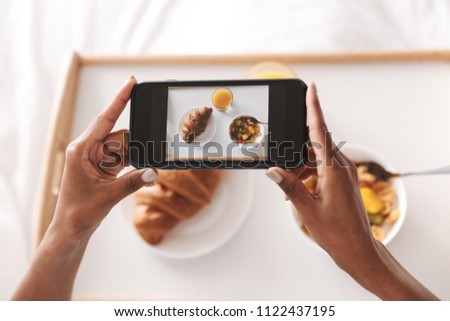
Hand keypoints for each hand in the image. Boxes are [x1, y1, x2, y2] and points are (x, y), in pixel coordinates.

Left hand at [52, 75, 157, 238]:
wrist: (71, 228)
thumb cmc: (78, 212)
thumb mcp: (109, 196)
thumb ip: (134, 182)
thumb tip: (154, 171)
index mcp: (82, 149)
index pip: (105, 118)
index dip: (119, 100)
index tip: (131, 83)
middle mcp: (89, 150)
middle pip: (120, 137)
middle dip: (134, 150)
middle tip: (145, 163)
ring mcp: (97, 158)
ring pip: (124, 149)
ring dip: (134, 161)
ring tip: (136, 178)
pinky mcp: (103, 166)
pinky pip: (124, 159)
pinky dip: (133, 167)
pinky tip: (139, 176)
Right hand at [266, 82, 372, 266]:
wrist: (358, 249)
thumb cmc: (336, 232)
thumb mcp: (307, 210)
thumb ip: (289, 187)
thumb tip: (273, 171)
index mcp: (334, 170)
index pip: (320, 131)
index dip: (314, 108)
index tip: (312, 88)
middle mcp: (342, 167)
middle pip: (314, 144)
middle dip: (296, 152)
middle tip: (284, 168)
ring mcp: (344, 173)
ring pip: (317, 157)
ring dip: (300, 167)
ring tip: (291, 189)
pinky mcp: (343, 180)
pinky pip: (322, 166)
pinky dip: (308, 173)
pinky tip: (300, 189)